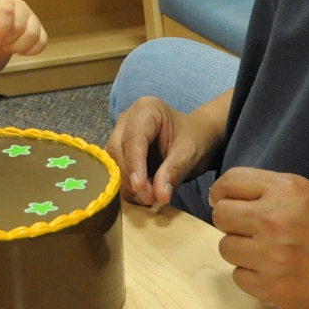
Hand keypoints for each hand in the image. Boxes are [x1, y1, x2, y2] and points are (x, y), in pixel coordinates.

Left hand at [0, 0, 47, 55]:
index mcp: (3, 1)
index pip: (7, 12)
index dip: (2, 30)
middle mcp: (20, 7)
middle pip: (20, 26)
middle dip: (9, 41)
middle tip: (0, 44)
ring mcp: (32, 18)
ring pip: (34, 35)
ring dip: (20, 47)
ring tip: (9, 48)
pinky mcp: (39, 30)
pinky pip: (42, 42)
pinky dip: (32, 51)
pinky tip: (20, 52)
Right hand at [106, 96, 220, 206]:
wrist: (196, 138)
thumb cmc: (195, 139)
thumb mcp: (190, 154)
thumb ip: (173, 172)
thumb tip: (159, 196)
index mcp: (146, 109)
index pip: (133, 139)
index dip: (135, 165)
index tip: (141, 189)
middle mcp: (127, 118)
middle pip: (117, 150)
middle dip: (130, 177)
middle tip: (148, 199)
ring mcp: (120, 133)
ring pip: (112, 162)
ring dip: (126, 184)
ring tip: (147, 199)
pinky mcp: (119, 149)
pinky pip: (115, 169)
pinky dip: (126, 185)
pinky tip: (141, 196)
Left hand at [208, 167, 308, 308]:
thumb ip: (273, 192)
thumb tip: (230, 196)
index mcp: (285, 190)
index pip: (229, 183)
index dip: (223, 192)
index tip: (225, 200)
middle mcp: (272, 220)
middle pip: (221, 215)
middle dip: (231, 221)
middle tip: (247, 229)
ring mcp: (271, 257)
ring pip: (226, 248)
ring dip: (241, 249)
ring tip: (264, 252)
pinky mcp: (273, 289)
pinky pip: (239, 277)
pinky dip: (251, 276)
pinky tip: (272, 273)